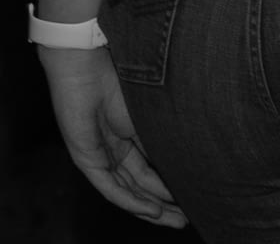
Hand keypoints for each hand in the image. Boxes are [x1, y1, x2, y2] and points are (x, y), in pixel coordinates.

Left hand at [40, 46, 184, 225]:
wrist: (86, 59)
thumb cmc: (119, 79)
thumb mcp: (151, 119)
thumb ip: (163, 146)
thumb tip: (193, 171)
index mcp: (125, 136)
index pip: (148, 171)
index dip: (170, 189)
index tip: (195, 201)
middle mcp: (111, 147)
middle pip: (138, 185)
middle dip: (164, 204)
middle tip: (188, 219)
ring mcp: (96, 153)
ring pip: (125, 190)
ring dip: (150, 209)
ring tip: (177, 220)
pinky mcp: (84, 156)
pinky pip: (108, 186)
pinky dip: (130, 201)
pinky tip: (152, 211)